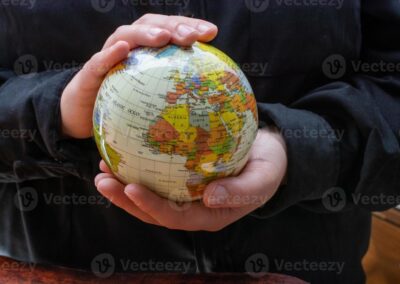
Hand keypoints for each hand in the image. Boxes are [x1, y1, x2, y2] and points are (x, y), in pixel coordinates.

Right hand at [60, 14, 217, 137]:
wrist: (85, 112)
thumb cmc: (124, 102)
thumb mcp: (153, 96)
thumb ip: (174, 91)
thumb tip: (208, 99)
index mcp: (147, 50)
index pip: (169, 30)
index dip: (190, 27)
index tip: (212, 33)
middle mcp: (128, 47)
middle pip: (151, 26)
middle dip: (172, 26)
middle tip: (192, 36)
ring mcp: (108, 57)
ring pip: (125, 35)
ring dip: (145, 33)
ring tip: (163, 37)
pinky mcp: (90, 74)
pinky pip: (98, 62)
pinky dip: (109, 54)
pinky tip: (123, 50)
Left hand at [94, 127, 287, 230]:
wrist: (270, 155)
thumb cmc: (269, 167)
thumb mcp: (263, 178)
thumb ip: (240, 191)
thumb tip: (209, 197)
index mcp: (210, 214)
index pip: (174, 216)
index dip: (150, 206)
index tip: (130, 187)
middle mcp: (194, 208)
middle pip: (153, 210)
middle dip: (125, 199)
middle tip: (102, 180)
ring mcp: (187, 194)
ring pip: (151, 194)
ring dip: (124, 184)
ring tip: (103, 167)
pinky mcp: (185, 177)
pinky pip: (159, 175)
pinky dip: (140, 166)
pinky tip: (125, 150)